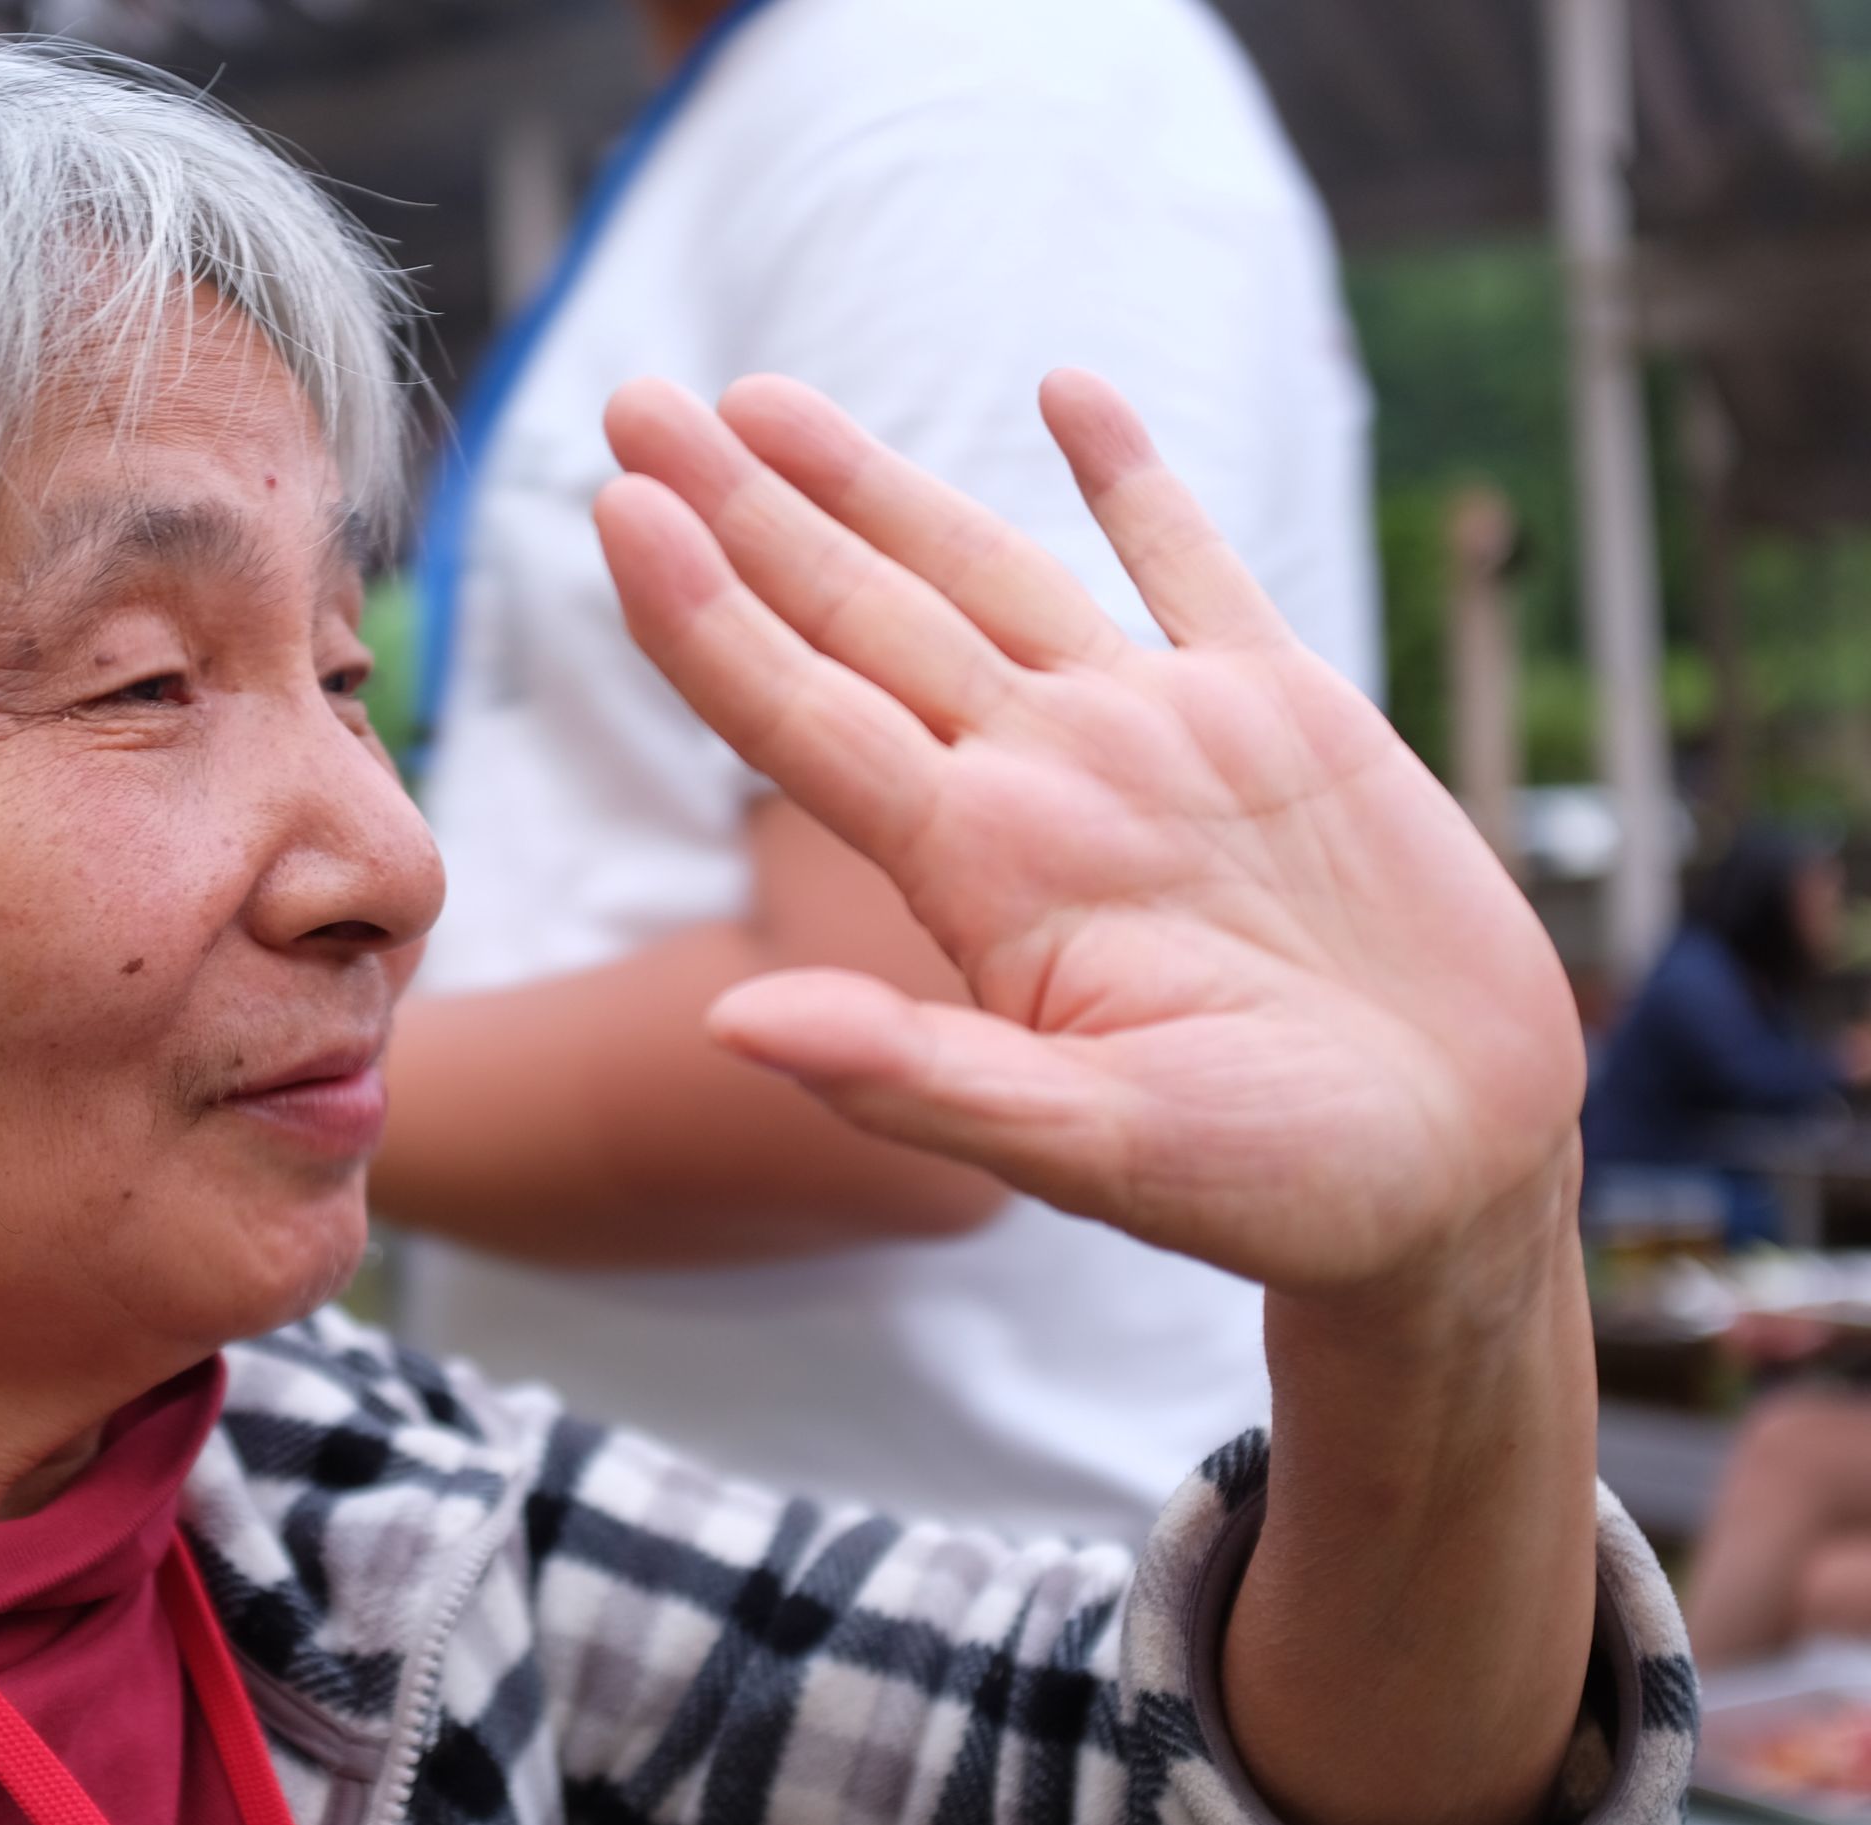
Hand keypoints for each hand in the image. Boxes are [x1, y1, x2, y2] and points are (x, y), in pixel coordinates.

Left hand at [591, 372, 1585, 1295]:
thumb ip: (913, 1078)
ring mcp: (1151, 737)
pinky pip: (1190, 564)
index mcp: (980, 872)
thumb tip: (727, 1026)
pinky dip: (1133, 478)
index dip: (703, 614)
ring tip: (760, 401)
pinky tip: (1066, 391)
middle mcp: (1040, 782)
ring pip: (983, 572)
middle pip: (857, 614)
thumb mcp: (1085, 1146)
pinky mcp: (1281, 711)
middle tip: (634, 402)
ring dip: (874, 484)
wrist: (1454, 1169)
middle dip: (744, 509)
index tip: (616, 507)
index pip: (798, 716)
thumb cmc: (1272, 1186)